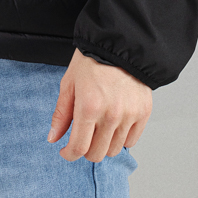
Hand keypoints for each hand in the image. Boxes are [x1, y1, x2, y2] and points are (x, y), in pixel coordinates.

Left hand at [47, 48, 151, 162]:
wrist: (120, 42)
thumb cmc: (92, 59)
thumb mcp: (69, 83)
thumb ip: (61, 114)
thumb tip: (53, 138)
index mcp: (89, 106)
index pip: (79, 148)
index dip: (69, 154)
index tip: (66, 152)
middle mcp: (111, 114)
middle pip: (97, 154)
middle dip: (85, 151)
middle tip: (82, 138)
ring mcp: (129, 115)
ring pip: (114, 150)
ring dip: (103, 145)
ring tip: (98, 128)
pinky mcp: (143, 113)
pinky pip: (131, 141)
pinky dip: (121, 138)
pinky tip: (113, 125)